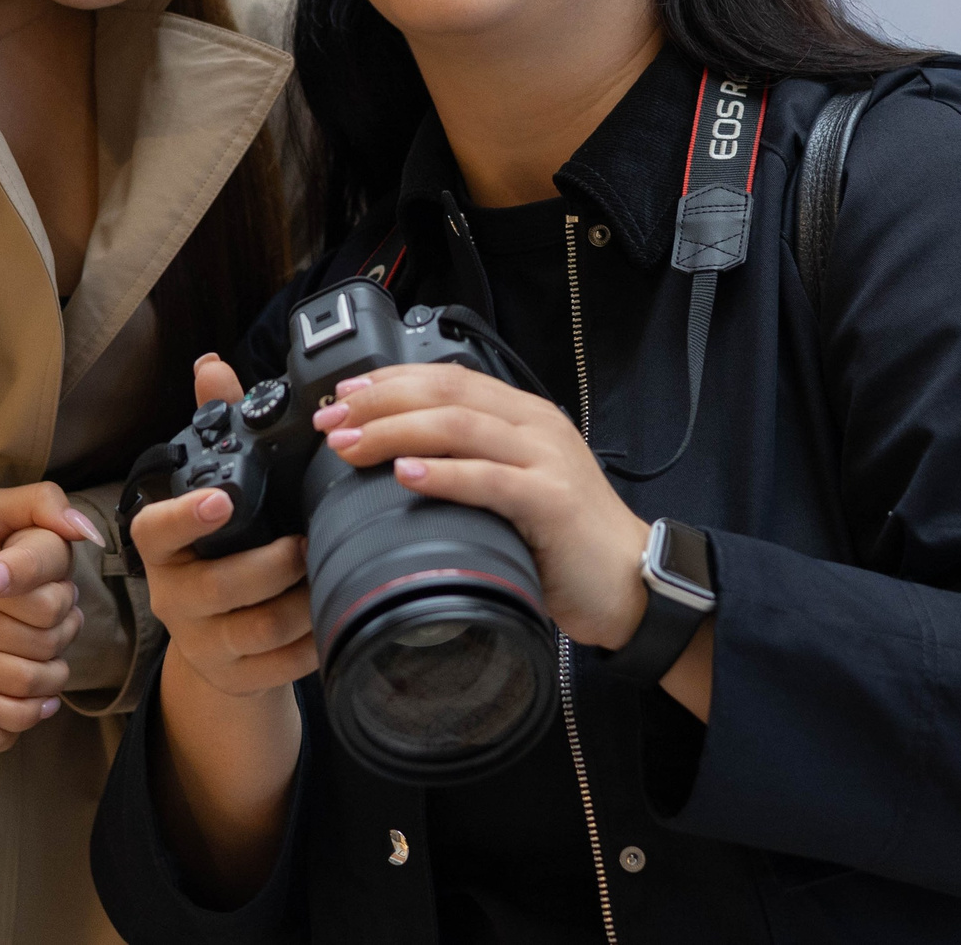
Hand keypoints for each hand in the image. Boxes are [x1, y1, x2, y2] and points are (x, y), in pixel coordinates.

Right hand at [0, 480, 101, 752]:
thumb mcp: (0, 508)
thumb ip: (46, 504)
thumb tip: (84, 532)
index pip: (44, 600)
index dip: (63, 594)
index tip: (56, 584)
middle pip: (44, 640)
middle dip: (65, 624)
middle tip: (55, 609)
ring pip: (29, 680)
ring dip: (54, 666)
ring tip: (49, 641)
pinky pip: (4, 718)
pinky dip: (32, 709)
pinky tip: (43, 690)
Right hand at [128, 357, 317, 699]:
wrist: (223, 641)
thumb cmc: (224, 548)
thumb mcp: (216, 490)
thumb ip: (216, 426)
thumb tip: (212, 365)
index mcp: (162, 548)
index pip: (156, 531)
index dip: (188, 517)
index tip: (226, 500)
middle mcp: (173, 596)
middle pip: (221, 585)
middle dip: (274, 563)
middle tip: (310, 540)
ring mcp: (203, 642)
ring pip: (259, 627)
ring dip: (303, 601)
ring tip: (329, 573)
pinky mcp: (236, 677)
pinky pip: (282, 665)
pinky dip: (314, 642)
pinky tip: (333, 617)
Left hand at [313, 363, 650, 649]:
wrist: (629, 582)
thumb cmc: (565, 540)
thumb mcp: (514, 485)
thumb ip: (471, 464)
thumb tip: (396, 460)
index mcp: (523, 415)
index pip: (447, 378)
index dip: (389, 381)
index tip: (342, 394)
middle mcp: (535, 426)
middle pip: (445, 394)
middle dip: (379, 402)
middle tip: (332, 420)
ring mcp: (546, 460)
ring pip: (460, 427)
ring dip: (396, 431)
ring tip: (351, 444)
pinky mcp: (552, 502)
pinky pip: (489, 479)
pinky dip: (443, 474)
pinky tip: (406, 474)